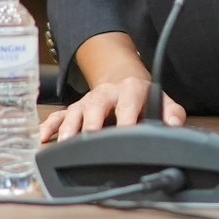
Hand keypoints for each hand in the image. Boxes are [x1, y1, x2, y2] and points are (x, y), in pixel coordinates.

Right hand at [38, 77, 185, 142]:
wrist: (122, 76)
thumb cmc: (142, 95)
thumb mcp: (161, 100)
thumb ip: (171, 114)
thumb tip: (174, 127)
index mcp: (129, 90)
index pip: (127, 105)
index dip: (126, 120)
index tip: (124, 134)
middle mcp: (105, 93)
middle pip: (96, 106)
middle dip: (92, 122)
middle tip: (89, 138)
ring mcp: (87, 101)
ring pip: (74, 111)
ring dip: (68, 126)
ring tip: (65, 142)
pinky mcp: (75, 109)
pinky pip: (58, 116)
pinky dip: (49, 127)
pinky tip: (43, 139)